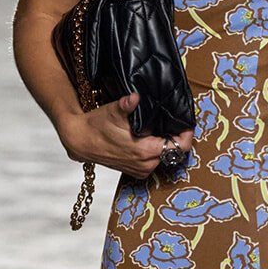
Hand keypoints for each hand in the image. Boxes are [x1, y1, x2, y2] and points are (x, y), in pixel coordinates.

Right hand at [60, 92, 193, 180]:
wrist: (80, 141)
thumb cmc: (96, 126)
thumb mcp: (112, 112)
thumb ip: (126, 105)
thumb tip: (134, 97)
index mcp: (144, 151)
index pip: (179, 147)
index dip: (186, 134)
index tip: (186, 122)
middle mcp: (145, 164)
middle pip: (174, 152)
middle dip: (176, 137)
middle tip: (173, 121)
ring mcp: (141, 170)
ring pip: (164, 156)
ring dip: (166, 143)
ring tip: (161, 127)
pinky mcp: (136, 171)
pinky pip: (154, 161)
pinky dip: (156, 149)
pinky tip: (151, 137)